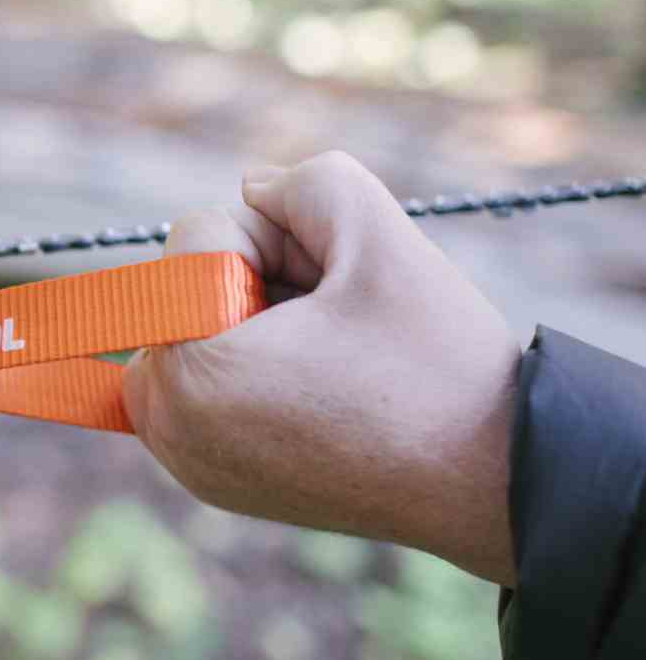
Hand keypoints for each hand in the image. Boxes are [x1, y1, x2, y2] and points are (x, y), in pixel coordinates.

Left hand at [123, 152, 520, 585]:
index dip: (278, 240)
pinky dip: (257, 367)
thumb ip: (301, 180)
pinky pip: (209, 380)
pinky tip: (324, 391)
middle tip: (337, 328)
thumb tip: (251, 190)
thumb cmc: (436, 365)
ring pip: (200, 328)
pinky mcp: (212, 478)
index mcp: (189, 370)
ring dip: (259, 322)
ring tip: (335, 360)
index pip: (197, 235)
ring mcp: (185, 460)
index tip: (330, 295)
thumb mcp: (376, 231)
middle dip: (258, 282)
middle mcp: (166, 425)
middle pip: (186, 284)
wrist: (492, 480)